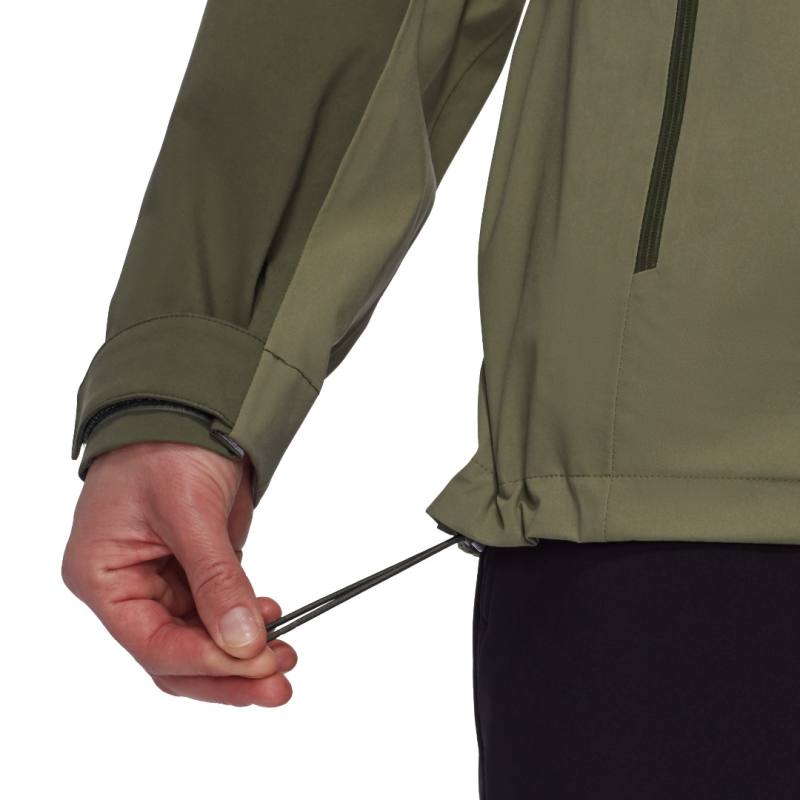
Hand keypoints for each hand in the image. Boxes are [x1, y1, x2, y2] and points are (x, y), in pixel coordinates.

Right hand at [62, 441, 295, 705]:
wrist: (189, 411)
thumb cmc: (166, 446)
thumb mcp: (189, 510)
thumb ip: (216, 579)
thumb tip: (242, 641)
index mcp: (102, 575)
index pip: (151, 642)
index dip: (205, 660)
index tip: (254, 661)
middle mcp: (126, 587)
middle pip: (174, 654)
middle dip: (228, 671)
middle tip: (277, 681)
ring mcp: (160, 583)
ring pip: (198, 642)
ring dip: (241, 654)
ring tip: (284, 655)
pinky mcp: (191, 573)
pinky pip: (215, 615)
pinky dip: (244, 624)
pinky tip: (271, 620)